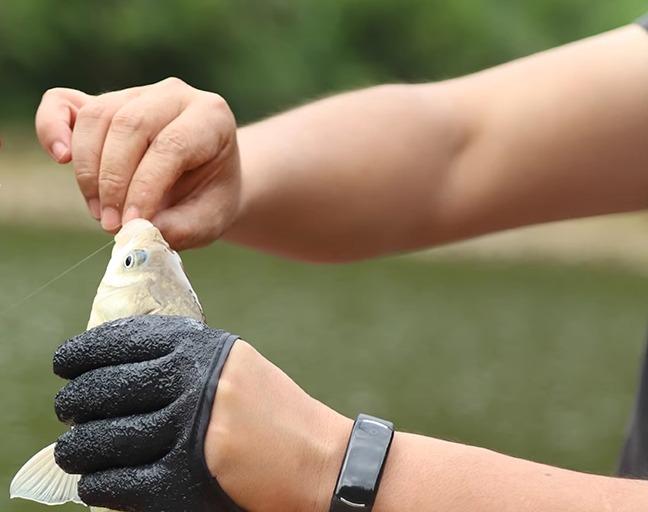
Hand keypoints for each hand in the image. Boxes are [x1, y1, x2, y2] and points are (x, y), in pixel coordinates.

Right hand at [35, 78, 240, 249]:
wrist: (208, 178)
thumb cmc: (210, 196)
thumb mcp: (211, 218)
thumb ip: (182, 227)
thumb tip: (139, 231)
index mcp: (211, 116)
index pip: (171, 145)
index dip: (144, 187)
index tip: (130, 224)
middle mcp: (174, 94)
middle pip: (130, 126)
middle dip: (113, 181)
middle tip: (110, 223)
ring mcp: (137, 93)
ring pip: (98, 118)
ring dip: (89, 170)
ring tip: (100, 211)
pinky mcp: (104, 101)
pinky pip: (64, 103)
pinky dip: (52, 128)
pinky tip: (61, 157)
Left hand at [53, 316, 350, 511]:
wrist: (318, 459)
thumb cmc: (273, 411)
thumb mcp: (234, 364)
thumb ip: (183, 356)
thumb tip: (115, 362)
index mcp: (202, 348)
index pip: (121, 342)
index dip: (82, 354)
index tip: (64, 363)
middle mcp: (192, 382)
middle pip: (104, 389)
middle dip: (73, 402)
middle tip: (66, 410)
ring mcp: (187, 431)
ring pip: (103, 438)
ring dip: (78, 448)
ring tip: (73, 450)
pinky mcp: (184, 480)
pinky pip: (118, 482)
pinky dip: (97, 483)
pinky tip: (95, 481)